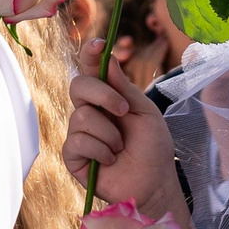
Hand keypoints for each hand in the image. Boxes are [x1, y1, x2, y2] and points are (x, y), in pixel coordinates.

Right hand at [64, 39, 185, 217]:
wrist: (155, 183)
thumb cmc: (153, 148)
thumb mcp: (145, 112)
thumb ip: (126, 88)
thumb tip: (109, 61)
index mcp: (108, 98)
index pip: (92, 70)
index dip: (91, 55)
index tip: (100, 45)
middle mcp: (90, 112)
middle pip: (78, 86)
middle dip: (102, 95)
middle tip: (124, 110)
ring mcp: (79, 133)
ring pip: (80, 117)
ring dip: (108, 132)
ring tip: (121, 147)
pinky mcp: (73, 156)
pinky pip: (77, 141)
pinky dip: (99, 150)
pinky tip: (110, 160)